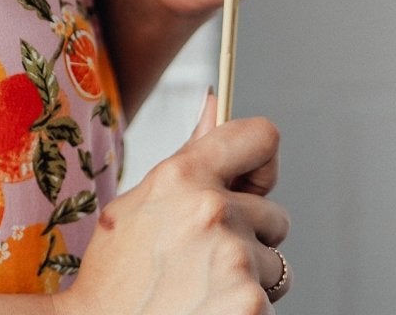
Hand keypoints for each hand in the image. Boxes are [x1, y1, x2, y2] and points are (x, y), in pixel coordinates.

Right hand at [70, 89, 292, 312]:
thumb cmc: (118, 274)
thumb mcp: (140, 205)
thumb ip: (189, 157)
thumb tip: (216, 102)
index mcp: (183, 176)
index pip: (262, 138)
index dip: (261, 165)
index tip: (251, 188)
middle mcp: (213, 210)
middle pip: (275, 216)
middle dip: (250, 239)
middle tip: (205, 262)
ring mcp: (236, 261)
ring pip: (277, 266)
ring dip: (251, 280)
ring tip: (204, 292)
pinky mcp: (253, 306)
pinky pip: (270, 304)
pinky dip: (246, 312)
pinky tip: (208, 313)